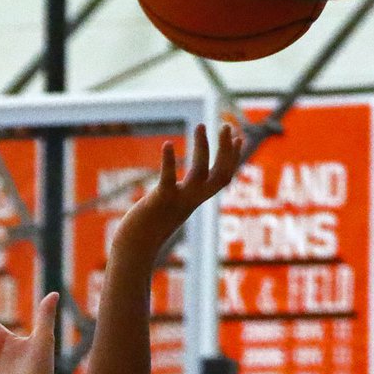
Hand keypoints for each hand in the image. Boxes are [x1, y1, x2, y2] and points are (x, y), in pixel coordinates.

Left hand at [117, 124, 242, 252]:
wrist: (134, 248)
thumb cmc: (148, 228)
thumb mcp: (168, 209)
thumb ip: (176, 197)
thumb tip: (175, 189)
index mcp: (195, 200)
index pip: (223, 178)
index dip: (233, 159)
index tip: (239, 138)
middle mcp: (192, 201)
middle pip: (220, 175)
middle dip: (226, 151)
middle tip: (227, 125)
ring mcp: (178, 201)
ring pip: (200, 173)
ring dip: (203, 148)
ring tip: (201, 125)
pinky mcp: (159, 201)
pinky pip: (168, 180)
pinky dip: (169, 162)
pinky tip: (168, 144)